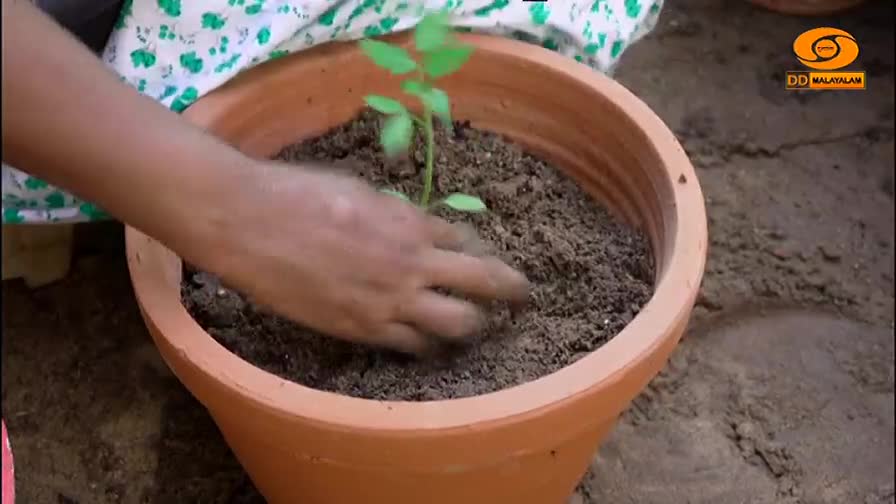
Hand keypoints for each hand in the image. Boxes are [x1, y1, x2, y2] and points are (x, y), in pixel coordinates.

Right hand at [199, 162, 529, 353]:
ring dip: (473, 325)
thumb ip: (393, 213)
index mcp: (410, 222)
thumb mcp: (359, 189)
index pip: (466, 240)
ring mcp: (389, 301)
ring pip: (457, 325)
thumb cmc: (298, 193)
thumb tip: (411, 226)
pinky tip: (429, 344)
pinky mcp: (362, 329)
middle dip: (510, 290)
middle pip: (482, 282)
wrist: (250, 223)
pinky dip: (426, 346)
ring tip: (477, 327)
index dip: (480, 249)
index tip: (485, 257)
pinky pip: (411, 346)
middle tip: (521, 295)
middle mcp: (411, 263)